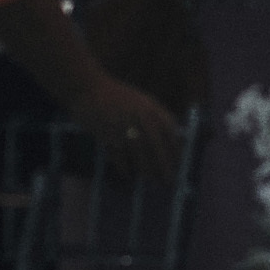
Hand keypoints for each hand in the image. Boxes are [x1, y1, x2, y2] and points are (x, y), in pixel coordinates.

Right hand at [67, 72, 183, 181]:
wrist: (89, 88)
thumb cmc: (116, 95)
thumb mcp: (141, 101)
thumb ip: (155, 116)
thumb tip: (170, 137)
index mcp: (151, 108)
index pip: (170, 131)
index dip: (176, 149)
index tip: (179, 163)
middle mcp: (141, 118)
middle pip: (157, 147)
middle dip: (164, 165)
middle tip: (168, 180)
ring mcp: (125, 127)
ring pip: (140, 155)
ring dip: (146, 170)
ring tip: (150, 180)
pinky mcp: (109, 136)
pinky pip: (120, 157)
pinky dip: (124, 167)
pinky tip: (127, 174)